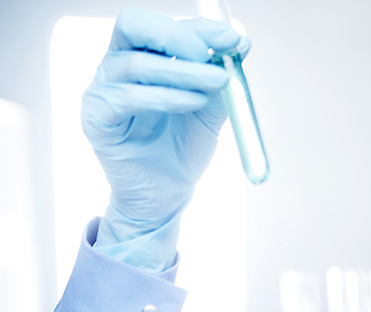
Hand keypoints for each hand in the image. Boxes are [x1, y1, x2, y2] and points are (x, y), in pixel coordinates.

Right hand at [82, 9, 245, 271]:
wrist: (169, 194)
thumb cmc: (184, 148)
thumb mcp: (210, 108)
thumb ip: (221, 76)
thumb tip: (242, 42)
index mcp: (143, 56)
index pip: (164, 26)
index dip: (201, 28)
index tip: (235, 41)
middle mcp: (116, 66)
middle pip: (133, 26)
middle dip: (179, 37)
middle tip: (214, 57)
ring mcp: (102, 90)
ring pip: (135, 64)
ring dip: (183, 71)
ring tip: (217, 83)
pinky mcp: (96, 119)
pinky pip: (126, 98)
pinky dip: (165, 97)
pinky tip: (193, 103)